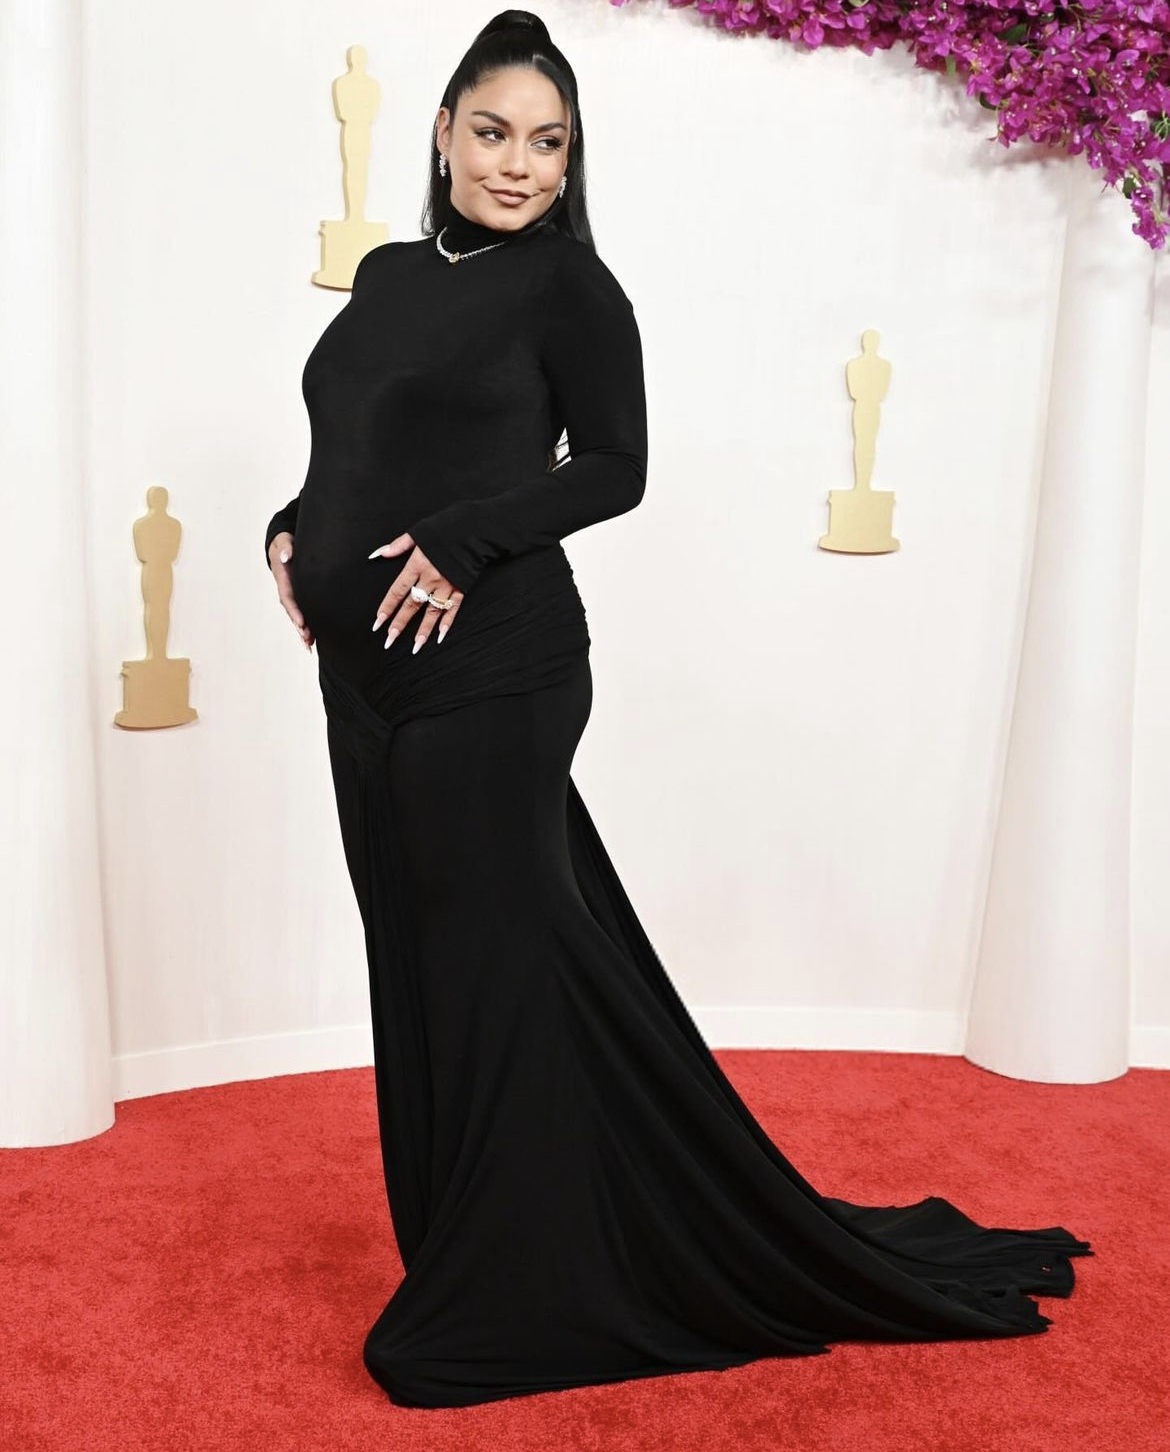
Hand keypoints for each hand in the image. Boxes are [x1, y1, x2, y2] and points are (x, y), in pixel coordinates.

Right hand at [268, 532, 313, 651]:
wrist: (284, 544)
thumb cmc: (284, 542)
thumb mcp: (283, 540)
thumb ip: (285, 547)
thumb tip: (285, 556)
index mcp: (283, 577)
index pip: (288, 596)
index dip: (294, 610)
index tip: (302, 622)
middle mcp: (286, 589)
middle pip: (292, 611)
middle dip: (299, 626)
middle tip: (307, 640)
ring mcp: (291, 594)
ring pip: (296, 615)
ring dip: (302, 631)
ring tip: (309, 646)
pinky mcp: (298, 596)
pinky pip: (302, 612)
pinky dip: (306, 626)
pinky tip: (312, 640)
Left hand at [368, 532, 462, 652]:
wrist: (474, 530)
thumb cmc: (445, 529)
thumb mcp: (418, 533)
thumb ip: (398, 545)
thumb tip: (379, 554)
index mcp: (417, 565)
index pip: (398, 590)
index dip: (387, 607)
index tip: (377, 623)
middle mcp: (430, 578)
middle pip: (412, 605)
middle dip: (400, 624)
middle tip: (389, 640)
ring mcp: (447, 585)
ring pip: (432, 612)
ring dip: (423, 631)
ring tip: (415, 647)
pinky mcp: (461, 588)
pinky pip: (453, 609)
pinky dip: (447, 623)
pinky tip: (440, 636)